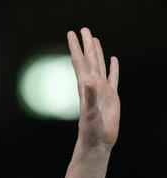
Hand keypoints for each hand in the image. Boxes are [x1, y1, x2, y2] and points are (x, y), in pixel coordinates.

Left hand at [67, 28, 119, 149]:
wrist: (97, 141)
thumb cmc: (90, 129)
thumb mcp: (89, 112)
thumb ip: (89, 96)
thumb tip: (88, 80)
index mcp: (85, 86)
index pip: (80, 62)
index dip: (75, 47)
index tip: (71, 34)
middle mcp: (92, 85)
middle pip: (89, 60)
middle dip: (86, 45)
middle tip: (83, 29)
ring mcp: (102, 90)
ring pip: (100, 65)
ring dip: (97, 52)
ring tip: (95, 40)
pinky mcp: (112, 96)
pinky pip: (113, 77)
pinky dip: (113, 67)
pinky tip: (113, 60)